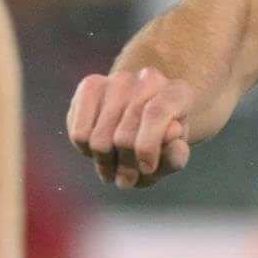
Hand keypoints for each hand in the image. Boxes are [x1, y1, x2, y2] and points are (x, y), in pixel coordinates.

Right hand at [66, 67, 196, 188]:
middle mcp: (149, 79)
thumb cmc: (161, 145)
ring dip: (105, 163)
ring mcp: (119, 80)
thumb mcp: (173, 156)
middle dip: (126, 166)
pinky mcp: (91, 85)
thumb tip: (169, 134)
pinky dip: (86, 151)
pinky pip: (79, 134)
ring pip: (99, 140)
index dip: (148, 147)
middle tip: (129, 177)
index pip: (156, 114)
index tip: (147, 170)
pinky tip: (100, 150)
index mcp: (178, 94)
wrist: (144, 121)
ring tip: (115, 165)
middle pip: (124, 137)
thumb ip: (175, 154)